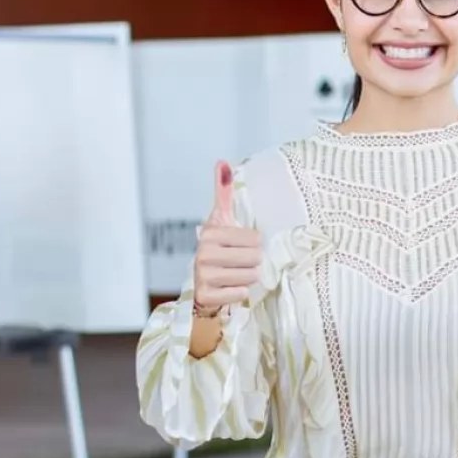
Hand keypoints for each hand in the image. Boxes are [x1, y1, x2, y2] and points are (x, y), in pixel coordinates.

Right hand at [193, 161, 261, 313]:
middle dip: (252, 262)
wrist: (202, 283)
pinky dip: (239, 293)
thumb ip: (223, 191)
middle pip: (255, 258)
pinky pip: (240, 294)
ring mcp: (203, 276)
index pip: (255, 239)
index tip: (239, 247)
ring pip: (250, 276)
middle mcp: (203, 253)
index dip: (253, 245)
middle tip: (239, 263)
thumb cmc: (217, 248)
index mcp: (211, 232)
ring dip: (248, 278)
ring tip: (235, 275)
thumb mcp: (221, 218)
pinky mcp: (206, 296)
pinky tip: (229, 288)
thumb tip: (222, 161)